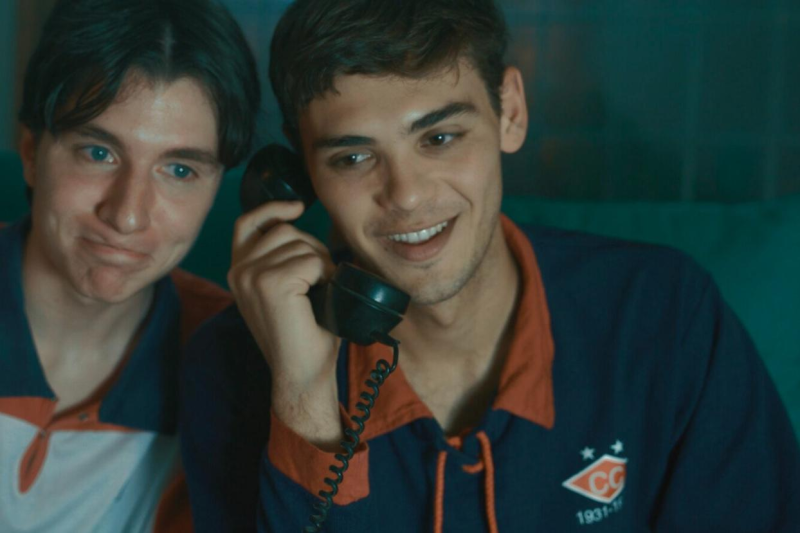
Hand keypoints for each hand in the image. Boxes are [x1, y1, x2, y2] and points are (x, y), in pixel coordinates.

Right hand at [228, 201, 342, 446]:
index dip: (271, 209)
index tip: (297, 207)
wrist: (302, 373)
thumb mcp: (287, 289)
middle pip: (283, 229)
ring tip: (320, 292)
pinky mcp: (271, 283)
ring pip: (299, 243)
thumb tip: (301, 225)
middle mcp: (238, 271)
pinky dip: (325, 275)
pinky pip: (310, 260)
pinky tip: (321, 298)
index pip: (248, 223)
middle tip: (320, 281)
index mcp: (238, 272)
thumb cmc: (303, 334)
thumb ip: (283, 259)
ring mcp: (251, 276)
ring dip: (320, 263)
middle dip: (311, 247)